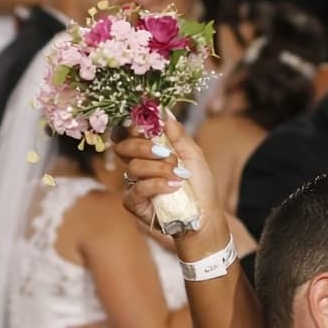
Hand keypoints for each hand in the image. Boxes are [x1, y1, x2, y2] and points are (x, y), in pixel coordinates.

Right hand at [114, 111, 221, 238]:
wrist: (203, 216)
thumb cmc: (199, 186)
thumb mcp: (194, 156)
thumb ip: (178, 135)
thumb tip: (164, 111)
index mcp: (149, 151)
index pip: (128, 134)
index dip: (131, 127)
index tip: (144, 125)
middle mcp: (138, 165)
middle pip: (123, 147)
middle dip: (143, 146)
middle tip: (165, 153)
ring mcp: (134, 184)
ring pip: (134, 167)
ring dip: (159, 169)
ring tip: (179, 176)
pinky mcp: (134, 203)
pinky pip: (137, 189)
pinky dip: (156, 185)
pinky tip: (172, 187)